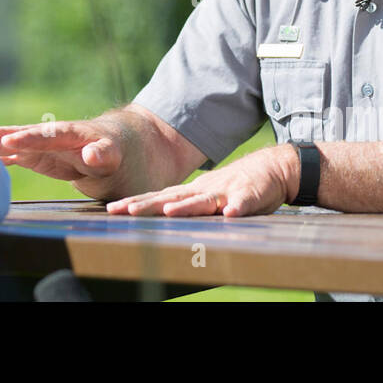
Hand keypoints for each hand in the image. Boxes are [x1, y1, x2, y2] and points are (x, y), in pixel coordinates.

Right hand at [0, 119, 125, 200]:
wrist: (125, 145)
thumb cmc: (124, 151)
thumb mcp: (119, 155)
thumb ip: (105, 155)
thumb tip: (91, 154)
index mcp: (74, 134)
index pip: (48, 135)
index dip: (29, 138)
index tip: (8, 140)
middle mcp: (56, 138)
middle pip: (26, 134)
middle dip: (2, 135)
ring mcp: (49, 147)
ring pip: (19, 144)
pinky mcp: (47, 158)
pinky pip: (22, 156)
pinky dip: (5, 156)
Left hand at [106, 145, 297, 216]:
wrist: (270, 168)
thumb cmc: (233, 187)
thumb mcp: (204, 196)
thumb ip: (184, 204)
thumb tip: (154, 213)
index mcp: (191, 192)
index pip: (158, 198)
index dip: (136, 203)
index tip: (112, 209)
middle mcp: (204, 190)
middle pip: (172, 198)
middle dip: (148, 205)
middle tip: (126, 211)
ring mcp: (226, 192)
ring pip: (204, 200)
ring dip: (187, 206)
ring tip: (169, 211)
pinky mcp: (250, 195)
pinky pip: (244, 202)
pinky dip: (237, 208)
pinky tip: (231, 214)